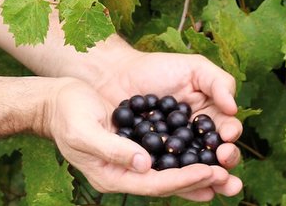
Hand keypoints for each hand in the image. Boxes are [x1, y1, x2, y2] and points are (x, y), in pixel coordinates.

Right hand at [42, 77, 242, 199]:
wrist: (56, 100)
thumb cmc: (66, 112)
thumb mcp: (84, 130)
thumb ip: (113, 149)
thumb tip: (144, 164)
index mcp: (111, 176)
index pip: (154, 184)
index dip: (183, 180)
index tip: (210, 172)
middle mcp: (125, 174)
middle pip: (167, 185)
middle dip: (199, 182)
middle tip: (229, 180)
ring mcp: (131, 161)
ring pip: (170, 174)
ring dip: (198, 174)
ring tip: (227, 175)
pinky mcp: (137, 146)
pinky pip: (166, 157)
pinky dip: (186, 157)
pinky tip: (206, 152)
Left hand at [88, 48, 242, 197]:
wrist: (120, 74)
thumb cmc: (160, 69)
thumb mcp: (195, 68)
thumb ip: (219, 82)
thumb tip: (234, 108)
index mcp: (210, 120)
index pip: (226, 134)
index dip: (229, 139)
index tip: (227, 138)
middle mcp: (195, 141)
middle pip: (214, 159)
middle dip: (223, 165)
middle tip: (223, 161)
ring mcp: (172, 153)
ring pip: (191, 171)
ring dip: (203, 179)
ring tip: (211, 182)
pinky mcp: (150, 161)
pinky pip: (162, 171)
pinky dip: (171, 177)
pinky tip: (177, 179)